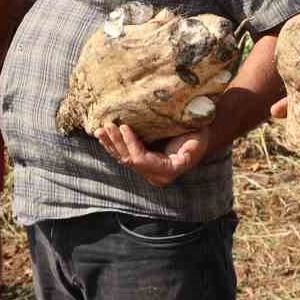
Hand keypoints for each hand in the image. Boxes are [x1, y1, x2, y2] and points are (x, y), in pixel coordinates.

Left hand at [93, 123, 212, 186]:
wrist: (198, 136)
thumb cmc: (199, 136)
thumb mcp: (198, 142)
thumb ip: (190, 152)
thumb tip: (180, 157)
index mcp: (166, 171)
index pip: (141, 160)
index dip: (131, 144)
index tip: (124, 127)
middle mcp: (154, 174)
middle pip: (129, 160)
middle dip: (116, 143)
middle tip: (107, 125)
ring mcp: (146, 169)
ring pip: (123, 158)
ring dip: (110, 144)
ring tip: (100, 130)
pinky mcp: (141, 161)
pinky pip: (124, 154)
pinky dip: (113, 144)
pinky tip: (103, 136)